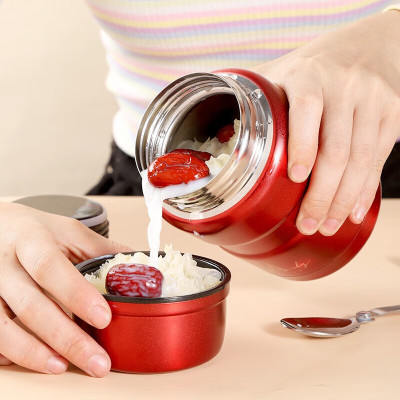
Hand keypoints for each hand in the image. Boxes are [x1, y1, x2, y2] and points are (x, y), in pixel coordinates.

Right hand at [0, 202, 130, 376]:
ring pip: (4, 327)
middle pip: (32, 306)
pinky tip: (35, 360)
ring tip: (64, 367)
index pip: (51, 268)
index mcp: (32, 240)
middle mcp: (4, 264)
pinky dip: (10, 352)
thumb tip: (136, 265)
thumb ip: (99, 248)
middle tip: (97, 360)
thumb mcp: (67, 231)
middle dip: (66, 338)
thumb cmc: (34, 230)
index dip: (76, 295)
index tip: (103, 318)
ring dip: (35, 353)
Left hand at [253, 11, 399, 235]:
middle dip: (322, 194)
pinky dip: (365, 190)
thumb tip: (217, 135)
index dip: (302, 145)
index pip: (306, 110)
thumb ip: (254, 98)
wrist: (366, 46)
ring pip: (360, 160)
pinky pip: (379, 159)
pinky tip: (353, 211)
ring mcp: (372, 101)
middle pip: (336, 148)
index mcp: (308, 76)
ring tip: (327, 226)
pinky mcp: (392, 115)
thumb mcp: (281, 72)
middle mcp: (344, 86)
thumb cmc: (313, 68)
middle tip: (307, 224)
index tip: (295, 177)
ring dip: (342, 200)